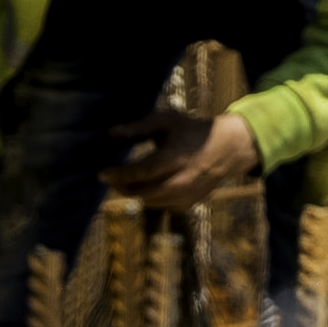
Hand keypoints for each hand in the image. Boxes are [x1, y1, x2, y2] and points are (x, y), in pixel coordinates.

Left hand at [101, 106, 259, 212]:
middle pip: (142, 193)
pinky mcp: (188, 204)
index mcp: (174, 158)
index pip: (141, 172)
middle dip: (122, 187)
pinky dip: (150, 198)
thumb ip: (138, 127)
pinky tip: (147, 185)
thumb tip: (111, 133)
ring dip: (135, 193)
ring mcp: (186, 195)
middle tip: (110, 179)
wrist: (226, 149)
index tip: (101, 173)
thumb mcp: (166, 121)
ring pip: (150, 202)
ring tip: (125, 181)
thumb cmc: (190, 131)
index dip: (119, 175)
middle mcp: (181, 181)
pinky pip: (161, 206)